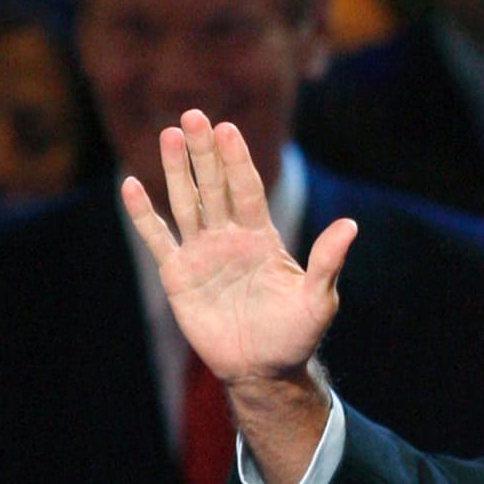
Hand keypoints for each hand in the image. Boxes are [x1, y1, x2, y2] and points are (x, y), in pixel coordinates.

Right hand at [121, 110, 352, 386]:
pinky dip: (144, 214)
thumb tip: (351, 224)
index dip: (237, 161)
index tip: (228, 129)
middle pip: (214, 187)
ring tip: (168, 134)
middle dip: (204, 153)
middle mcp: (230, 237)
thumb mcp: (318, 299)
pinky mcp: (178, 274)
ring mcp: (202, 253)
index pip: (248, 190)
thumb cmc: (295, 334)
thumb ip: (327, 261)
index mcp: (263, 237)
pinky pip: (158, 238)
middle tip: (194, 115)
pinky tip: (132, 185)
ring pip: (186, 203)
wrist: (264, 368)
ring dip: (176, 170)